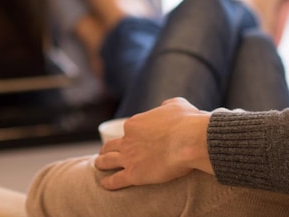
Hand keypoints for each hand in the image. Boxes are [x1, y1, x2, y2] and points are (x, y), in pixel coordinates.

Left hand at [93, 97, 212, 189]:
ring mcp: (129, 157)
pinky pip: (116, 180)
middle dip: (107, 148)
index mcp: (136, 123)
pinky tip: (104, 184)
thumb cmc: (187, 121)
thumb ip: (167, 105)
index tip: (134, 139)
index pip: (129, 129)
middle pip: (111, 144)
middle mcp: (128, 139)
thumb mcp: (176, 104)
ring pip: (107, 161)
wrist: (189, 140)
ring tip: (99, 165)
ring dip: (101, 163)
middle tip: (105, 152)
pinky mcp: (134, 174)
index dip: (131, 135)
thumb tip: (165, 106)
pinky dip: (108, 182)